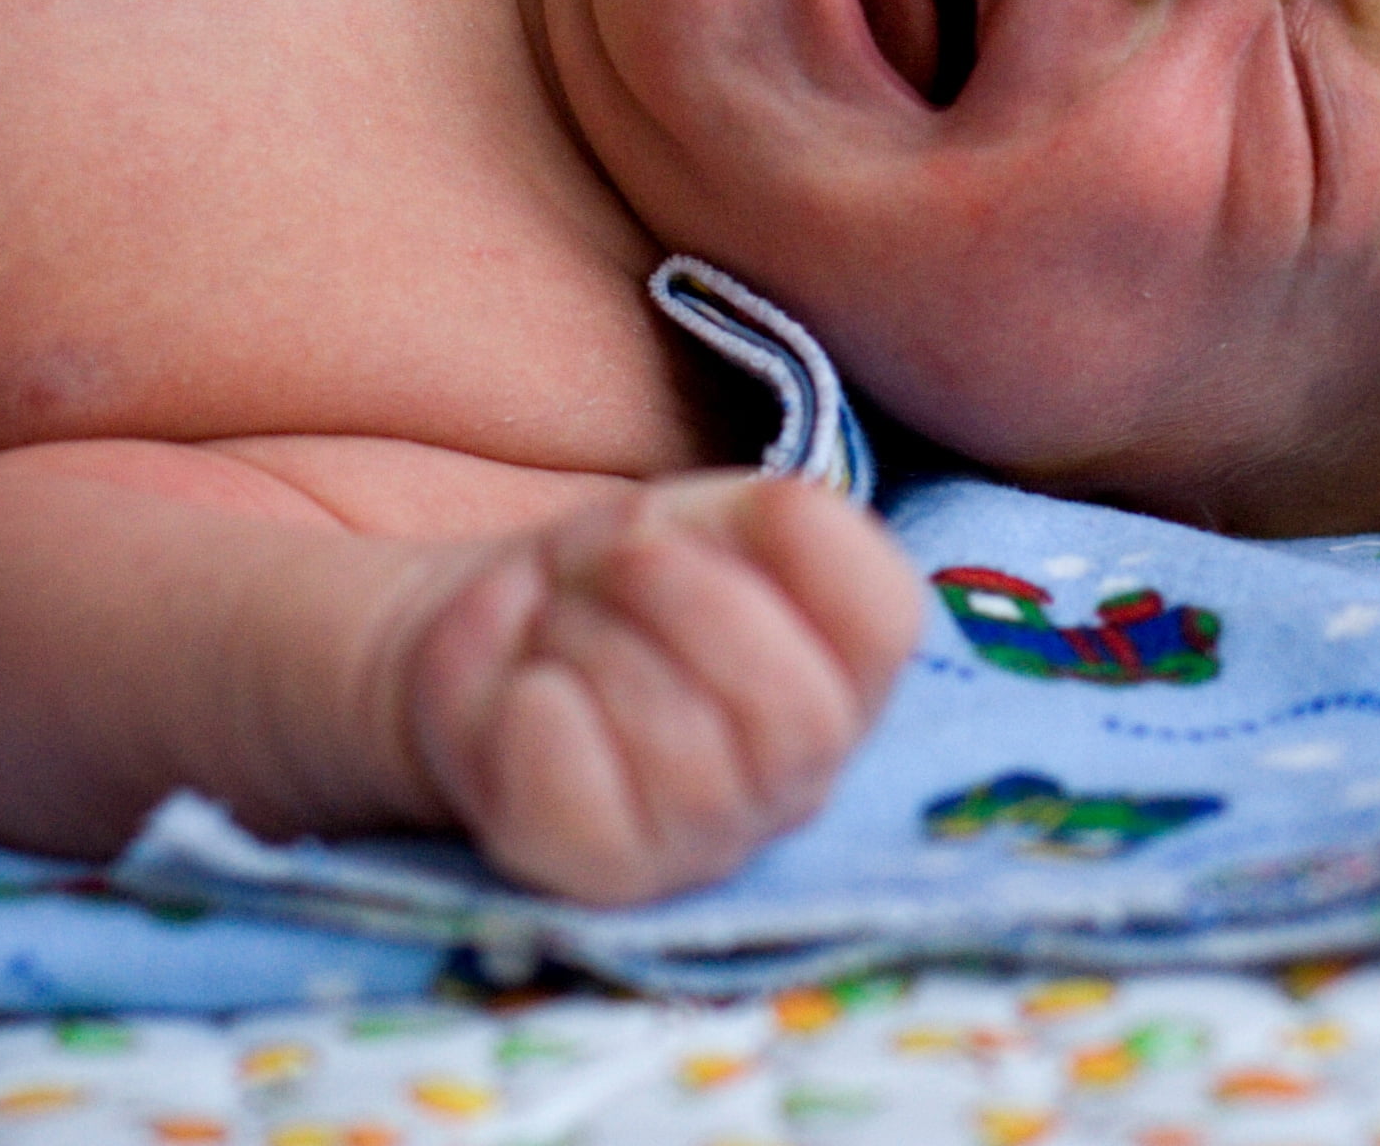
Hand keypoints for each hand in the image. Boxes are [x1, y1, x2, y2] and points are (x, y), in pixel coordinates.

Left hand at [403, 474, 919, 904]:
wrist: (496, 642)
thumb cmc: (618, 581)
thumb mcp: (699, 516)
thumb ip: (766, 516)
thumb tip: (793, 509)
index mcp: (840, 670)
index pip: (882, 619)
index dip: (813, 545)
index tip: (744, 508)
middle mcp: (792, 776)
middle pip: (799, 714)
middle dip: (686, 599)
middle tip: (619, 559)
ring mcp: (703, 839)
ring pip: (686, 760)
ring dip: (595, 644)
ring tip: (558, 621)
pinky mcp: (601, 871)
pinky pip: (587, 810)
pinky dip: (544, 721)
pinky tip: (531, 689)